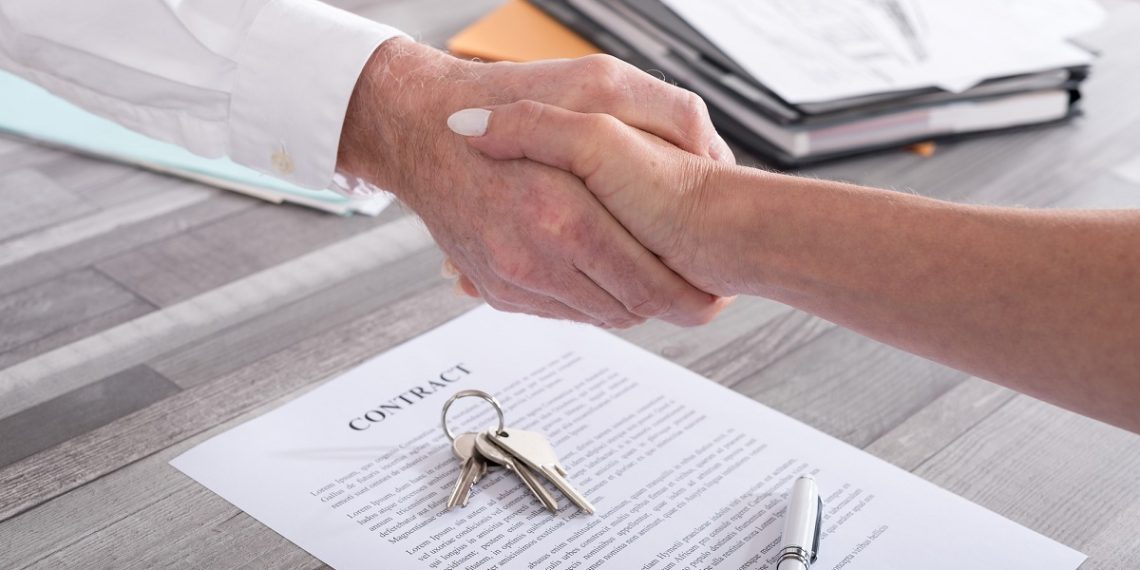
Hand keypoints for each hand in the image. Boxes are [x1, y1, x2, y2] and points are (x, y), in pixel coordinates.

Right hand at [337, 38, 732, 327]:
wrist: (421, 130)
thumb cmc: (505, 100)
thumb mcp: (597, 84)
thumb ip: (665, 116)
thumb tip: (713, 153)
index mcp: (566, 218)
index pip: (648, 285)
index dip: (690, 297)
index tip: (716, 296)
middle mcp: (536, 258)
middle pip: (627, 308)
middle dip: (669, 307)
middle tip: (699, 299)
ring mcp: (512, 279)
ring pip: (596, 315)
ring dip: (630, 303)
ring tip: (657, 282)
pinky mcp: (497, 289)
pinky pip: (559, 312)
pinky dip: (588, 299)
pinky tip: (604, 274)